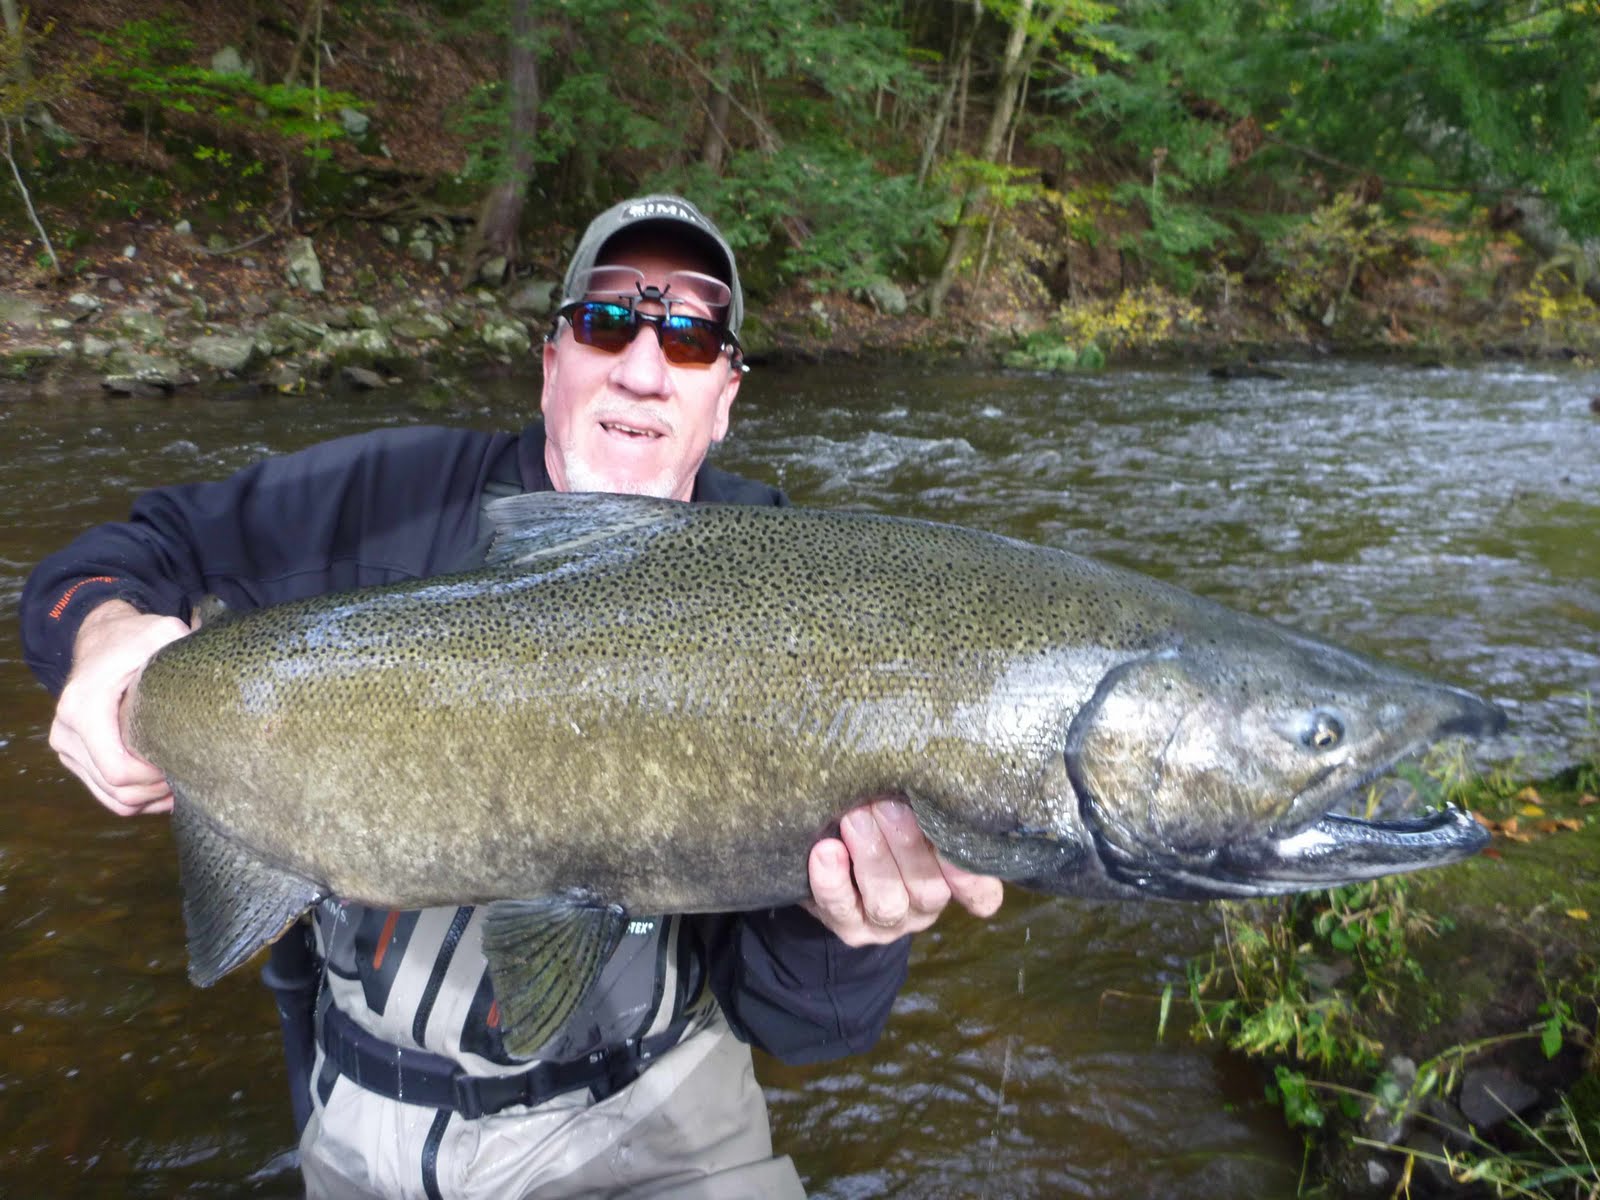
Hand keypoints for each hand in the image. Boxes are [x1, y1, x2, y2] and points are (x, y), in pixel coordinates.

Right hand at [48, 600, 189, 816]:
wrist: (101, 638)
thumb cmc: (134, 638)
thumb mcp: (161, 632)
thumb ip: (185, 648)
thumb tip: (219, 675)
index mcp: (84, 708)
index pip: (118, 770)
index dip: (154, 779)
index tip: (182, 764)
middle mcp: (66, 732)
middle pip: (116, 790)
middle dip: (156, 791)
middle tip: (189, 776)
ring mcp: (67, 747)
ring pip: (111, 798)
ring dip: (148, 799)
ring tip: (180, 783)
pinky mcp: (74, 755)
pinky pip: (105, 794)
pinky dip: (135, 799)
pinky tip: (164, 788)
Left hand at [804, 798, 1003, 946]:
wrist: (833, 860)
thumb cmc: (886, 822)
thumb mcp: (912, 814)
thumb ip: (924, 805)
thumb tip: (925, 769)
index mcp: (951, 881)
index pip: (980, 894)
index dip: (972, 877)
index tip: (958, 846)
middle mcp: (922, 907)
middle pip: (928, 890)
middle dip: (908, 844)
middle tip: (887, 804)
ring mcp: (885, 922)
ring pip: (887, 902)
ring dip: (872, 856)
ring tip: (854, 818)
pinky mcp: (846, 925)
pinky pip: (839, 907)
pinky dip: (831, 879)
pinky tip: (825, 850)